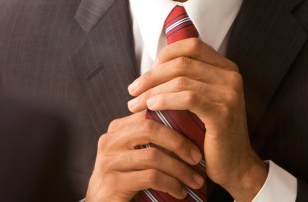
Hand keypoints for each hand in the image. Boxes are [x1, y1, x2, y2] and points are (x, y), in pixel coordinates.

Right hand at [85, 111, 205, 201]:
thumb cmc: (125, 179)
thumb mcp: (134, 155)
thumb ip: (149, 141)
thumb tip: (188, 127)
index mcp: (116, 130)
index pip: (147, 115)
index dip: (173, 121)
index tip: (195, 135)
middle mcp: (109, 141)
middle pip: (149, 129)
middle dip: (178, 142)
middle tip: (197, 157)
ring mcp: (109, 161)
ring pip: (153, 155)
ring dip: (180, 169)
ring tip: (195, 180)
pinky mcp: (114, 182)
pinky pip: (150, 177)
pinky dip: (171, 184)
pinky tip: (180, 192)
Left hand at [126, 38, 267, 200]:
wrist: (234, 167)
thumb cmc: (210, 134)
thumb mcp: (201, 101)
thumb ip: (186, 81)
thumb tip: (152, 69)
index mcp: (226, 69)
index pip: (191, 45)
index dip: (165, 55)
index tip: (147, 72)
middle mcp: (231, 77)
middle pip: (181, 62)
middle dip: (151, 75)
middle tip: (132, 89)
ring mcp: (229, 94)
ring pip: (180, 80)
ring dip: (152, 90)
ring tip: (135, 103)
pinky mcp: (222, 112)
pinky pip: (187, 98)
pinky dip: (164, 99)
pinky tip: (150, 106)